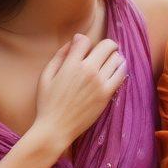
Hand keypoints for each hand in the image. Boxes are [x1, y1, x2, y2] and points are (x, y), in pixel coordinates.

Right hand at [31, 35, 125, 151]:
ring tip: (108, 63)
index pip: (85, 39)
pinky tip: (114, 72)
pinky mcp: (107, 94)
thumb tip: (73, 41)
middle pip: (107, 45)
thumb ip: (60, 56)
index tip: (82, 48)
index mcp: (71, 64)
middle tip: (103, 51)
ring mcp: (99, 82)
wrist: (56, 128)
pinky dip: (120, 70)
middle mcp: (88, 70)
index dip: (83, 41)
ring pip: (117, 58)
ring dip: (114, 58)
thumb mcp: (46, 76)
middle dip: (106, 45)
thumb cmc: (47, 103)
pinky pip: (121, 74)